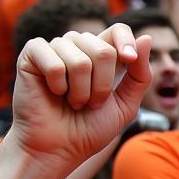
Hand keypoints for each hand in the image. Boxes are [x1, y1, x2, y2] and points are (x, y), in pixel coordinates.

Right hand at [10, 25, 151, 170]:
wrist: (60, 148)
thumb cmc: (91, 128)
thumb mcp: (126, 105)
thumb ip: (139, 75)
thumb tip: (146, 38)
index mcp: (102, 56)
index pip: (118, 30)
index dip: (126, 42)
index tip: (129, 60)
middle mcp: (78, 47)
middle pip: (103, 50)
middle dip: (104, 86)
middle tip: (92, 104)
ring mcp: (54, 48)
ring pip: (80, 59)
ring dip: (81, 91)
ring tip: (73, 102)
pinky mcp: (32, 54)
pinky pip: (54, 63)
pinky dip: (59, 86)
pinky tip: (54, 93)